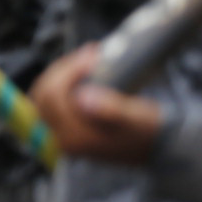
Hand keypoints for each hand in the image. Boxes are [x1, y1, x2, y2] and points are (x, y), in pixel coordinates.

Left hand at [33, 44, 161, 166]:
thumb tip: (83, 98)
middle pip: (43, 94)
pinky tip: (83, 69)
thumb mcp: (135, 118)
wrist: (158, 148)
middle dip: (62, 68)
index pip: (53, 96)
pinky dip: (64, 81)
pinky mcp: (68, 128)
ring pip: (45, 94)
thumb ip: (109, 110)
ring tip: (87, 58)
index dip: (68, 71)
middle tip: (89, 54)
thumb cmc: (148, 131)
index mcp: (74, 137)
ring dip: (62, 72)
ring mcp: (62, 133)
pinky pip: (54, 99)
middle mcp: (62, 138)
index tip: (92, 57)